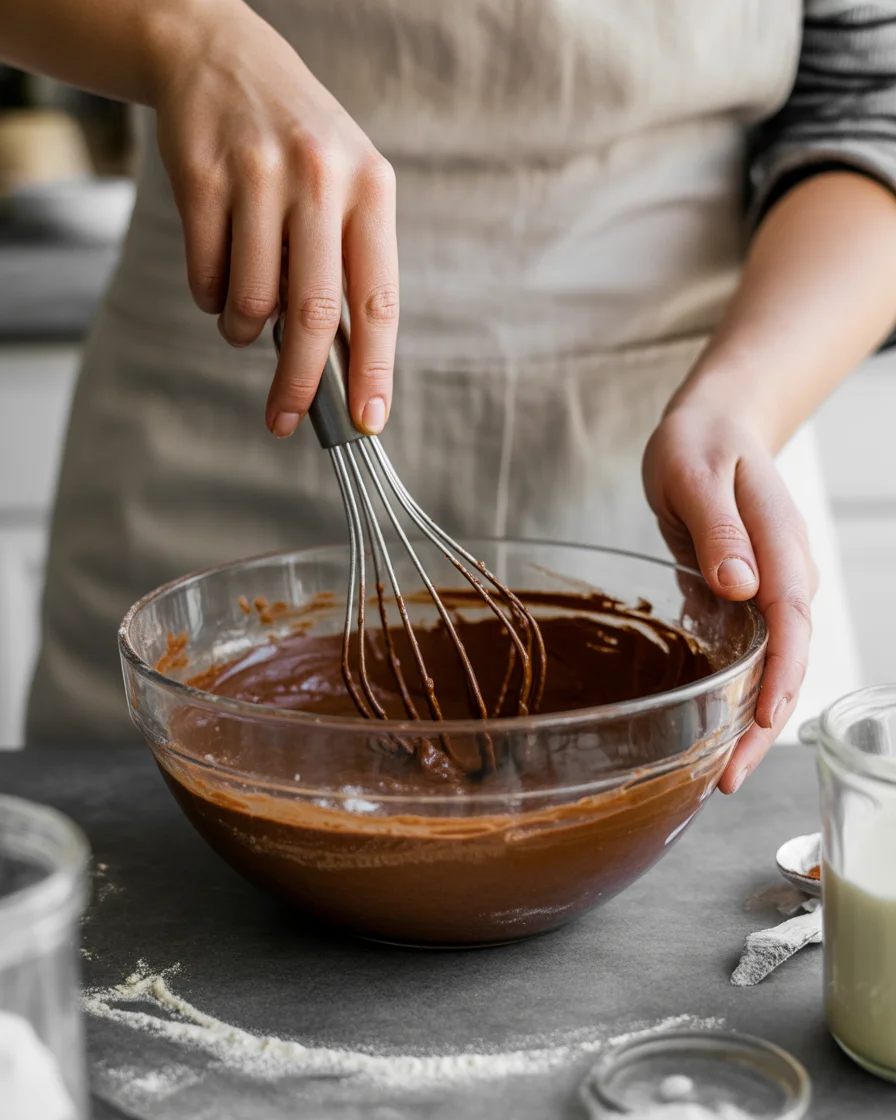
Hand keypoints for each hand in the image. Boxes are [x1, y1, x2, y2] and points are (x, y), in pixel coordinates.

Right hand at [151, 1, 397, 436]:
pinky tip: (219, 273)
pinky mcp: (201, 176)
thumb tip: (344, 363)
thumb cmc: (295, 141)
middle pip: (314, 314)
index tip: (370, 418)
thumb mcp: (344, 185)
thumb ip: (348, 264)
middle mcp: (320, 179)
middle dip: (301, 383)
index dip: (376, 369)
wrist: (217, 55)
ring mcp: (258, 176)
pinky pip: (206, 275)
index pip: (379, 299)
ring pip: (252, 301)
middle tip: (285, 419)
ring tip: (246, 316)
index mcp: (371, 190)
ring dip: (244, 330)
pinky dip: (211, 297)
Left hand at [642, 403, 817, 793]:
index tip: (764, 720)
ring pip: (771, 665)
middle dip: (764, 722)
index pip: (792, 619)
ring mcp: (770, 588)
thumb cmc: (701, 443)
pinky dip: (736, 693)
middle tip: (729, 778)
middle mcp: (785, 574)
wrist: (713, 426)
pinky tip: (713, 728)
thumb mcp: (697, 473)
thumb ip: (718, 527)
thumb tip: (739, 583)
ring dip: (750, 719)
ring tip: (721, 771)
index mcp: (780, 544)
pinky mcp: (748, 597)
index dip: (781, 673)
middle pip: (787, 659)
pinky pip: (750, 653)